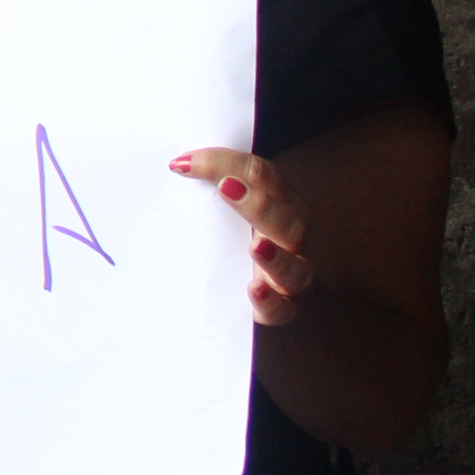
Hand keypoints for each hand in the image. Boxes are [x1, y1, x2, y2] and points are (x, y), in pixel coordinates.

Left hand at [174, 147, 314, 323]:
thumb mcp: (216, 201)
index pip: (262, 175)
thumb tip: (178, 165)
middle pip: (290, 220)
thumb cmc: (225, 231)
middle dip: (261, 204)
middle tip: (227, 188)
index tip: (185, 164)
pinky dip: (271, 302)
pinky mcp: (275, 308)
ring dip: (277, 257)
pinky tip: (254, 290)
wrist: (235, 283)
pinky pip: (283, 310)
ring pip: (297, 269)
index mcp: (278, 202)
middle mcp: (289, 237)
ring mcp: (287, 275)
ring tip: (256, 247)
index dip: (229, 164)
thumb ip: (205, 181)